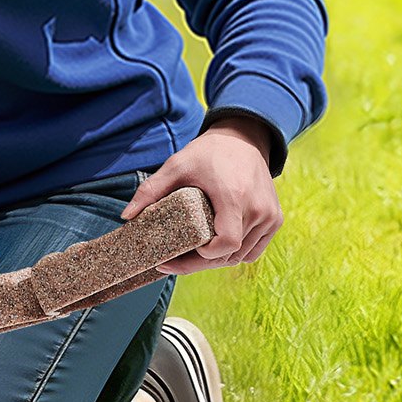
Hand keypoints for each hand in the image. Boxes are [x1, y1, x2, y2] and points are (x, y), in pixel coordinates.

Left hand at [118, 119, 281, 274]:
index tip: (182, 251)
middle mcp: (258, 210)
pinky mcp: (275, 219)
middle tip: (173, 263)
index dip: (204, 255)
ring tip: (191, 255)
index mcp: (235, 197)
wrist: (243, 138)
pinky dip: (235, 254)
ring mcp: (270, 217)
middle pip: (230, 255)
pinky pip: (254, 250)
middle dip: (200, 263)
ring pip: (242, 256)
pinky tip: (214, 248)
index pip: (225, 244)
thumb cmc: (209, 152)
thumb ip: (150, 190)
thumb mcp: (177, 165)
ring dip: (217, 260)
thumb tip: (126, 217)